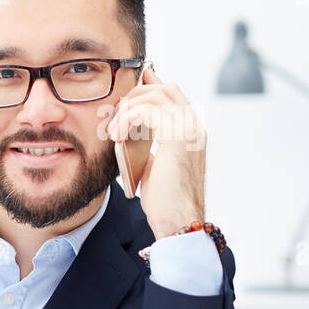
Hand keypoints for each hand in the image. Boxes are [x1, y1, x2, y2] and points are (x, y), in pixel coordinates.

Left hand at [106, 66, 206, 238]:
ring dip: (128, 109)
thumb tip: (132, 132)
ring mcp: (189, 129)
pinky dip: (127, 119)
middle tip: (116, 117)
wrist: (176, 220)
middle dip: (135, 96)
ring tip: (114, 131)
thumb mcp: (152, 164)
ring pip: (155, 95)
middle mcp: (194, 126)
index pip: (172, 94)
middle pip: (164, 88)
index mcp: (191, 131)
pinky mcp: (177, 137)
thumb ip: (148, 145)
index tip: (123, 100)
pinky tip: (118, 136)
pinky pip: (147, 111)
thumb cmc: (164, 200)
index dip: (148, 88)